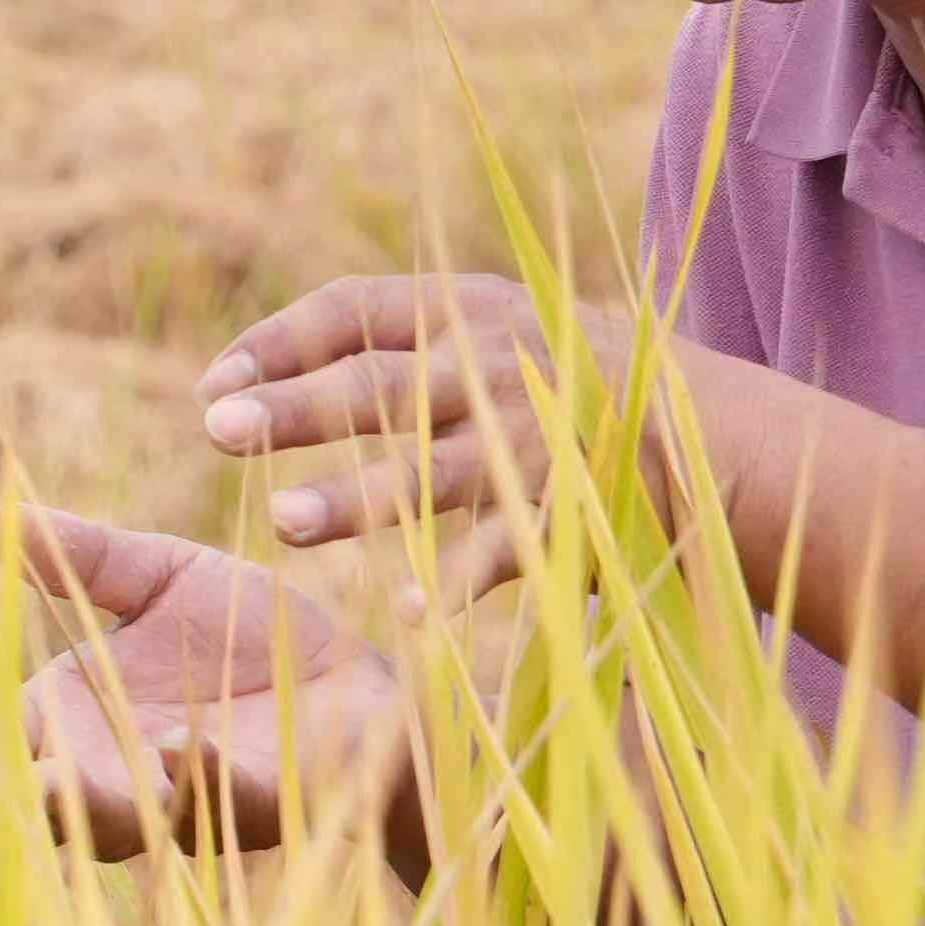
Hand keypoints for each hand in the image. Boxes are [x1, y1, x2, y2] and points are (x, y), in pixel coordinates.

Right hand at [0, 507, 413, 863]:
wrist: (361, 681)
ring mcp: (182, 798)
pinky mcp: (257, 800)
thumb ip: (87, 558)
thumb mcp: (162, 581)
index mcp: (77, 722)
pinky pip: (218, 799)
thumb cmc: (251, 638)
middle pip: (37, 806)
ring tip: (47, 780)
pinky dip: (193, 777)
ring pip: (118, 820)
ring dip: (85, 804)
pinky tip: (172, 746)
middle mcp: (116, 774)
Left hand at [205, 275, 628, 604]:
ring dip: (355, 499)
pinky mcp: (572, 511)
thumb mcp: (493, 333)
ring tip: (282, 521)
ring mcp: (535, 440)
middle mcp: (496, 365)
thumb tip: (264, 375)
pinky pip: (505, 551)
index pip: (352, 311)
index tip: (211, 384)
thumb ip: (403, 344)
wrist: (713, 435)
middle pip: (377, 384)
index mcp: (467, 309)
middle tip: (216, 431)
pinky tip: (410, 616)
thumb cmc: (566, 386)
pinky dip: (459, 583)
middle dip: (294, 407)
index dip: (275, 343)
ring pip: (428, 473)